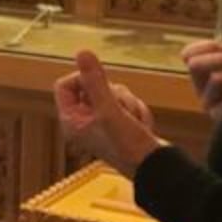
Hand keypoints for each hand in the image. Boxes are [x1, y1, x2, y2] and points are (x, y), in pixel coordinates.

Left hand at [53, 50, 163, 176]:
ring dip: (129, 103)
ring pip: (113, 92)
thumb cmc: (129, 146)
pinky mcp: (120, 125)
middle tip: (123, 109)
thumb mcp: (110, 109)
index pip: (64, 85)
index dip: (82, 79)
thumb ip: (96, 81)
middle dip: (114, 93)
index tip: (101, 83)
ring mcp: (102, 123)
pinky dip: (137, 111)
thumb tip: (82, 52)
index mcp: (71, 121)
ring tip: (135, 121)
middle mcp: (83, 122)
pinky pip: (127, 103)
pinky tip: (143, 126)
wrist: (156, 169)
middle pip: (92, 86)